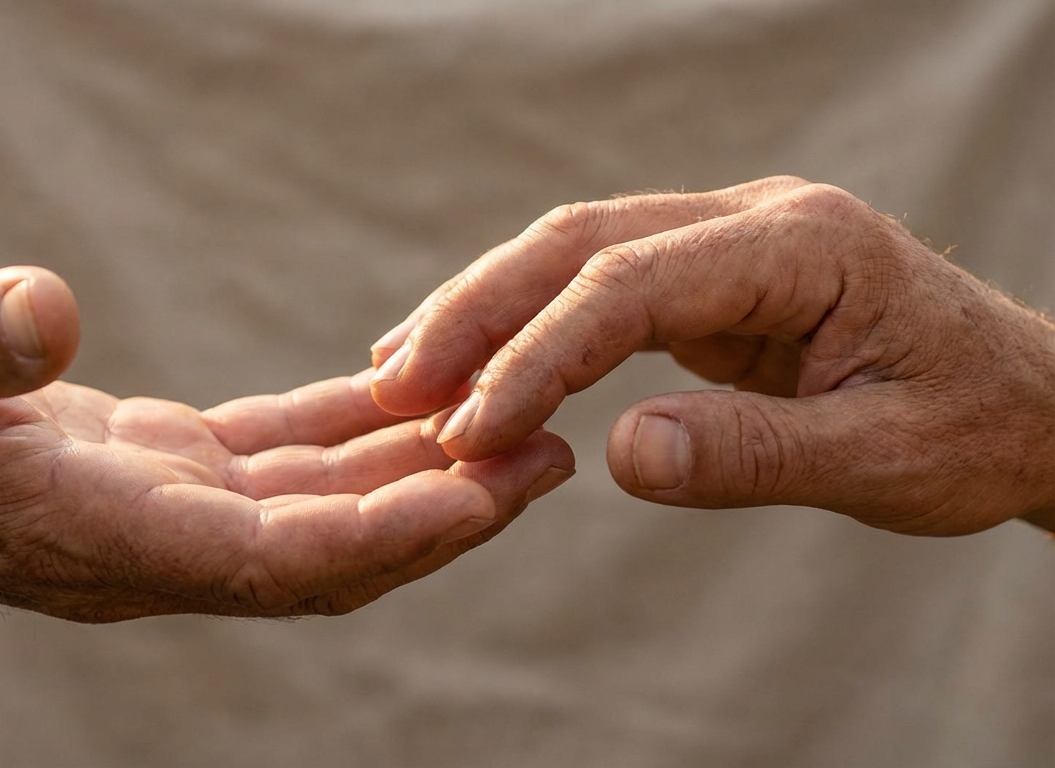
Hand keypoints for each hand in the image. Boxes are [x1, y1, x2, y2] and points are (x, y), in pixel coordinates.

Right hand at [0, 268, 571, 628]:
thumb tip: (42, 313)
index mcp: (93, 532)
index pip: (273, 559)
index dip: (387, 533)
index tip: (491, 492)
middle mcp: (143, 542)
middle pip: (325, 550)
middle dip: (440, 514)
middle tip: (551, 457)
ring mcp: (151, 511)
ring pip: (310, 511)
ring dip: (411, 478)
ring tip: (514, 431)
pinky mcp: (148, 470)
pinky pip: (270, 463)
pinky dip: (344, 439)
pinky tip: (404, 399)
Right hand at [368, 177, 1054, 534]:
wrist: (1026, 407)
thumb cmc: (970, 432)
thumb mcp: (880, 460)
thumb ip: (754, 454)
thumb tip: (616, 455)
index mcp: (804, 245)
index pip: (633, 280)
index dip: (540, 352)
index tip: (470, 427)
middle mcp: (755, 220)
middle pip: (582, 239)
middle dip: (480, 311)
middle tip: (395, 385)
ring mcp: (727, 242)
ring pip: (575, 251)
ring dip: (485, 310)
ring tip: (400, 374)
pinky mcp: (710, 279)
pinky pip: (597, 286)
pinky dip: (527, 325)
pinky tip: (472, 365)